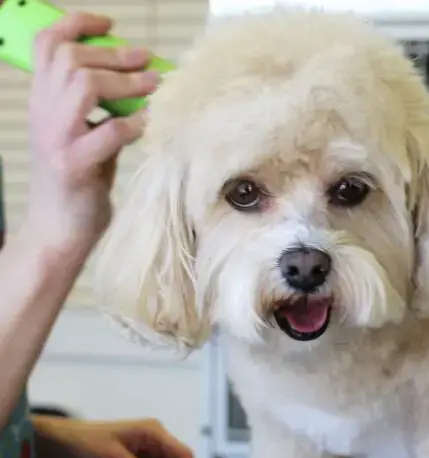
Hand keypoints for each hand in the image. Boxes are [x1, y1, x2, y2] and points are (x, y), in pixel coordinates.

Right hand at [26, 13, 158, 253]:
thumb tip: (139, 77)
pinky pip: (108, 132)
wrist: (58, 229)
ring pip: (84, 84)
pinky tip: (150, 125)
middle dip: (114, 53)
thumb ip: (99, 106)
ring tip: (153, 86)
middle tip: (146, 60)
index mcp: (42, 101)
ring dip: (126, 81)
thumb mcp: (82, 133)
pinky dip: (135, 124)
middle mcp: (43, 114)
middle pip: (70, 58)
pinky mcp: (75, 166)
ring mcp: (56, 139)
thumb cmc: (79, 181)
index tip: (110, 23)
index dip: (77, 24)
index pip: (47, 45)